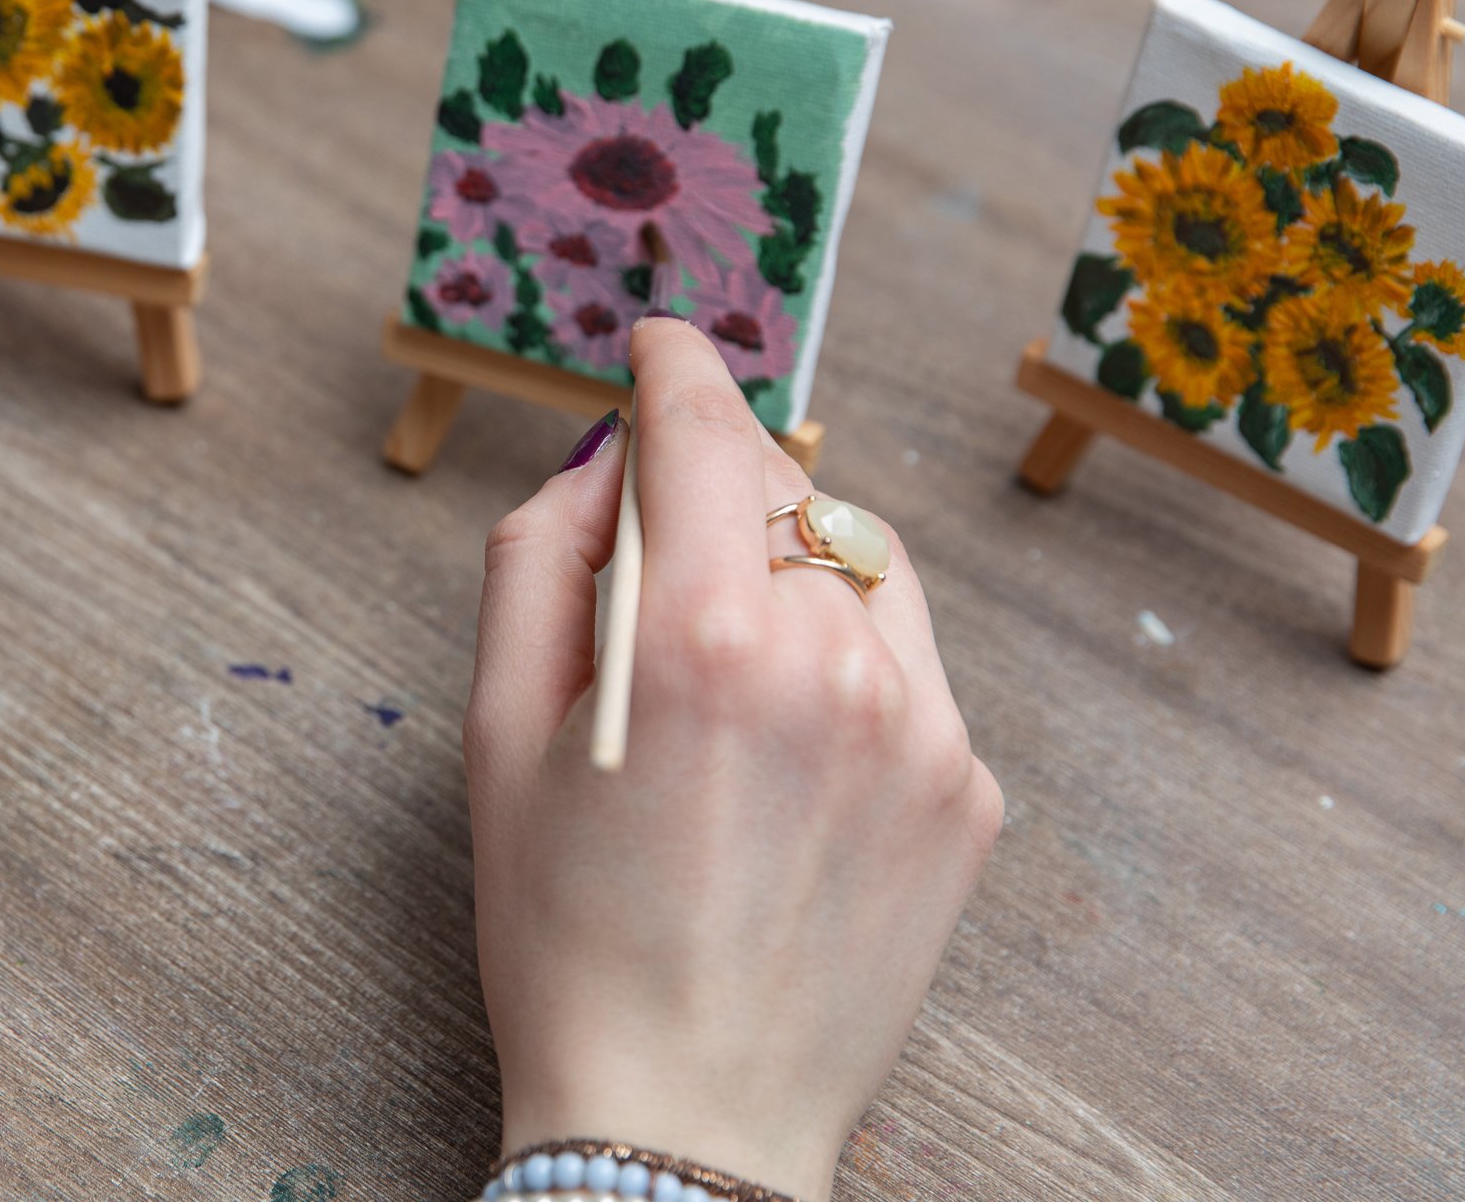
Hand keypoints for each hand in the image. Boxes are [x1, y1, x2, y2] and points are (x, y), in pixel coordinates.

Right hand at [464, 319, 1001, 1200]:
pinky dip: (846, 655)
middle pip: (783, 482)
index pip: (702, 425)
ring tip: (720, 646)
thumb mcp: (496, 733)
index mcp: (702, 631)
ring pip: (859, 559)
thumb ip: (540, 557)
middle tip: (651, 531)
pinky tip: (783, 739)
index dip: (671, 368)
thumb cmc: (566, 936)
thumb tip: (602, 454)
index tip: (657, 346)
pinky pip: (907, 660)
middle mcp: (835, 655)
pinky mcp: (968, 787)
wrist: (685, 1118)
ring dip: (789, 559)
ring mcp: (923, 724)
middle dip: (716, 474)